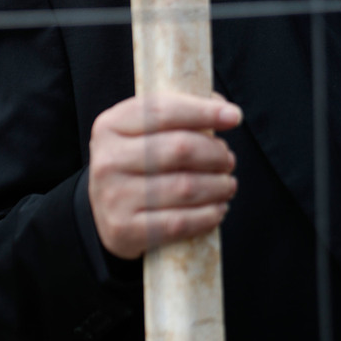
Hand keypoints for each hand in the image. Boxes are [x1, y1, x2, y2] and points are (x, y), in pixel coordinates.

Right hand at [88, 92, 241, 258]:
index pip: (163, 110)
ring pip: (184, 187)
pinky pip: (179, 223)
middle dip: (215, 154)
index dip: (204, 111)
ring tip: (227, 184)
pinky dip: (207, 215)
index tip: (234, 116)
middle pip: (179, 148)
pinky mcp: (123, 230)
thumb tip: (225, 111)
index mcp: (111, 124)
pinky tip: (218, 208)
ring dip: (218, 185)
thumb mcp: (147, 129)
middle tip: (228, 159)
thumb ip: (183, 113)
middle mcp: (107, 159)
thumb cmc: (139, 160)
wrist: (107, 209)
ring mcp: (113, 197)